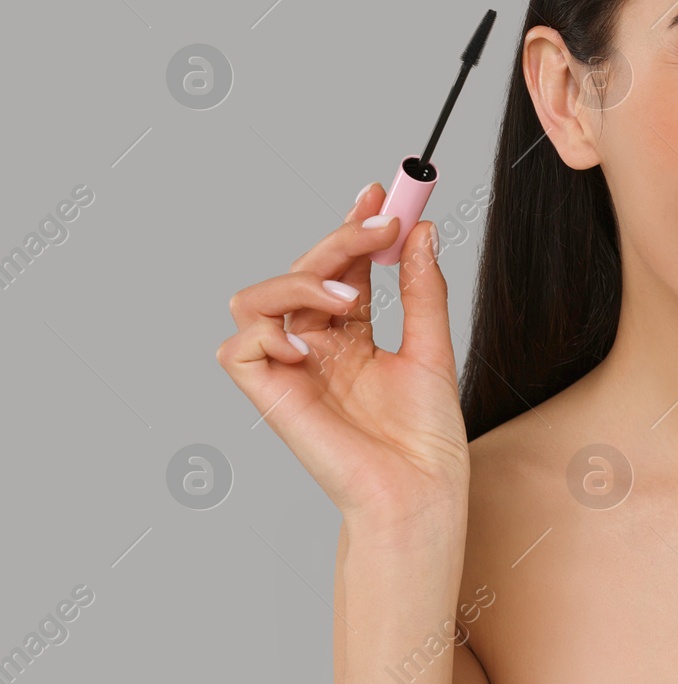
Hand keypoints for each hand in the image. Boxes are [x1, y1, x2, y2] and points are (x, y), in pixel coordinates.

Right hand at [215, 183, 468, 532]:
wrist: (422, 491)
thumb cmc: (427, 438)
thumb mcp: (432, 349)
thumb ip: (421, 291)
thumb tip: (423, 230)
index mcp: (350, 336)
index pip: (340, 267)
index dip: (352, 227)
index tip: (381, 193)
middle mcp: (315, 347)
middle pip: (302, 271)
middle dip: (339, 239)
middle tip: (382, 224)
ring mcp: (291, 370)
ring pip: (256, 297)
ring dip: (298, 278)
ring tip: (350, 294)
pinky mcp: (272, 397)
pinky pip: (239, 348)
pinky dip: (267, 331)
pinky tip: (310, 341)